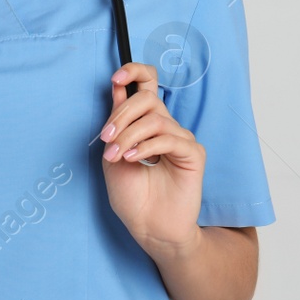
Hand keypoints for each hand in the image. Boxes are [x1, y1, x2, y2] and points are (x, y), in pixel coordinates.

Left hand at [98, 62, 204, 254]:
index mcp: (146, 123)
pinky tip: (132, 158)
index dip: (134, 72)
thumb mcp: (112, 154)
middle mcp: (165, 126)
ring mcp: (180, 139)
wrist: (148, 228)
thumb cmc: (132, 196)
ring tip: (116, 155)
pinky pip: (170, 138)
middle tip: (106, 138)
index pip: (147, 84)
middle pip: (148, 97)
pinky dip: (146, 146)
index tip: (115, 78)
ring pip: (155, 118)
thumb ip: (116, 122)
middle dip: (122, 113)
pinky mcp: (193, 154)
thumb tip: (117, 86)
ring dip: (129, 134)